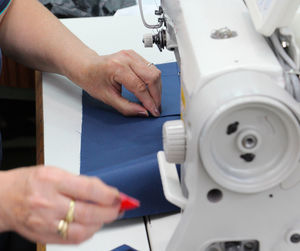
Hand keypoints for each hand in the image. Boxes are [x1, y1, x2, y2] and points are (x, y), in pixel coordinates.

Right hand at [0, 166, 120, 243]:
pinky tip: (92, 225)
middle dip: (110, 212)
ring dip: (100, 224)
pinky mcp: (43, 236)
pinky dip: (87, 233)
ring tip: (106, 216)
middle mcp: (48, 203)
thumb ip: (80, 182)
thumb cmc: (29, 182)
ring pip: (82, 230)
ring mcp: (45, 222)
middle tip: (119, 208)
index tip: (118, 196)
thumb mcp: (55, 171)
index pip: (88, 189)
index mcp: (53, 181)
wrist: (3, 199)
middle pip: (88, 212)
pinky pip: (72, 240)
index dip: (109, 194)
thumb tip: (105, 192)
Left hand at [76, 50, 161, 116]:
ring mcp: (132, 55)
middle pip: (152, 77)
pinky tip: (150, 90)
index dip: (149, 102)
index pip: (140, 87)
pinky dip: (153, 81)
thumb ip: (126, 107)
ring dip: (157, 88)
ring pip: (155, 71)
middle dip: (156, 95)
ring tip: (154, 100)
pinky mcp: (135, 55)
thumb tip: (143, 112)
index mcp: (117, 68)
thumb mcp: (107, 98)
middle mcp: (126, 58)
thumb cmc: (92, 79)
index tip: (154, 112)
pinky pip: (151, 68)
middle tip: (156, 107)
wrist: (86, 66)